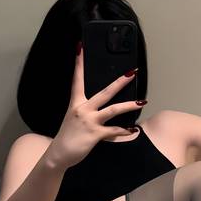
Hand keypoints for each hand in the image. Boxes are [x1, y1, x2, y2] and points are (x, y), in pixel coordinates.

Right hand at [47, 40, 143, 169]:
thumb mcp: (74, 118)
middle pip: (104, 92)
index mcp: (76, 103)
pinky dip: (124, 131)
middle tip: (132, 73)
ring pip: (113, 110)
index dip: (79, 63)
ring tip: (142, 102)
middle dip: (119, 82)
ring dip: (129, 105)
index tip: (80, 47)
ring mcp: (89, 121)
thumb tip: (103, 110)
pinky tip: (132, 130)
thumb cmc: (68, 136)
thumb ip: (88, 112)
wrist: (59, 154)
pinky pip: (113, 131)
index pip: (77, 79)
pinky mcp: (94, 134)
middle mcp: (82, 109)